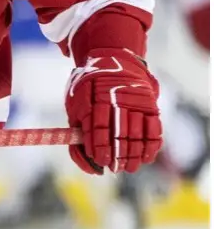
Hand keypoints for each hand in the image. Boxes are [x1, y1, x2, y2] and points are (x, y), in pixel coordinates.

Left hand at [65, 49, 162, 173]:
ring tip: (129, 167)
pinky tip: (146, 157)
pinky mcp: (150, 104)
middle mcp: (117, 98)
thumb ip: (77, 127)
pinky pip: (154, 127)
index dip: (99, 146)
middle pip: (119, 132)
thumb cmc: (88, 88)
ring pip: (137, 132)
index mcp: (94, 96)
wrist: (113, 60)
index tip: (100, 160)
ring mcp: (135, 101)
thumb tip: (85, 157)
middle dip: (118, 154)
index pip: (97, 126)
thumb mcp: (75, 101)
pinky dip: (151, 144)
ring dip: (134, 153)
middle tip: (115, 168)